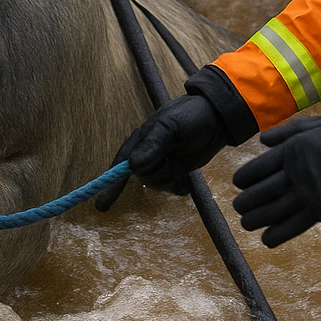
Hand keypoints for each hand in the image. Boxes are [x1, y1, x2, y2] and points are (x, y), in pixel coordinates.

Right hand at [95, 91, 226, 210]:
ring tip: (181, 170)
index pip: (120, 163)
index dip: (111, 184)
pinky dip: (178, 187)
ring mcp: (163, 163)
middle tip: (174, 167)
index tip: (102, 205)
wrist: (218, 118)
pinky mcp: (177, 171)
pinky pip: (171, 188)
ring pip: (156, 184)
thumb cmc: (191, 115)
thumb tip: (132, 166)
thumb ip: (152, 145)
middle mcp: (148, 153)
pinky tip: (186, 180)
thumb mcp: (170, 126)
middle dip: (158, 176)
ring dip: (170, 181)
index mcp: (141, 139)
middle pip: (142, 177)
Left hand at [232, 116, 320, 246]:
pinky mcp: (320, 211)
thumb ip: (285, 132)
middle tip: (238, 207)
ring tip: (246, 223)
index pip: (256, 169)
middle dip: (245, 202)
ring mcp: (307, 194)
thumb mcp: (314, 125)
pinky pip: (294, 226)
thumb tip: (262, 140)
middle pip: (260, 192)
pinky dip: (278, 235)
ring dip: (255, 220)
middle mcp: (295, 174)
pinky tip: (266, 240)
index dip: (243, 178)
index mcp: (291, 152)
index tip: (238, 183)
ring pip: (273, 211)